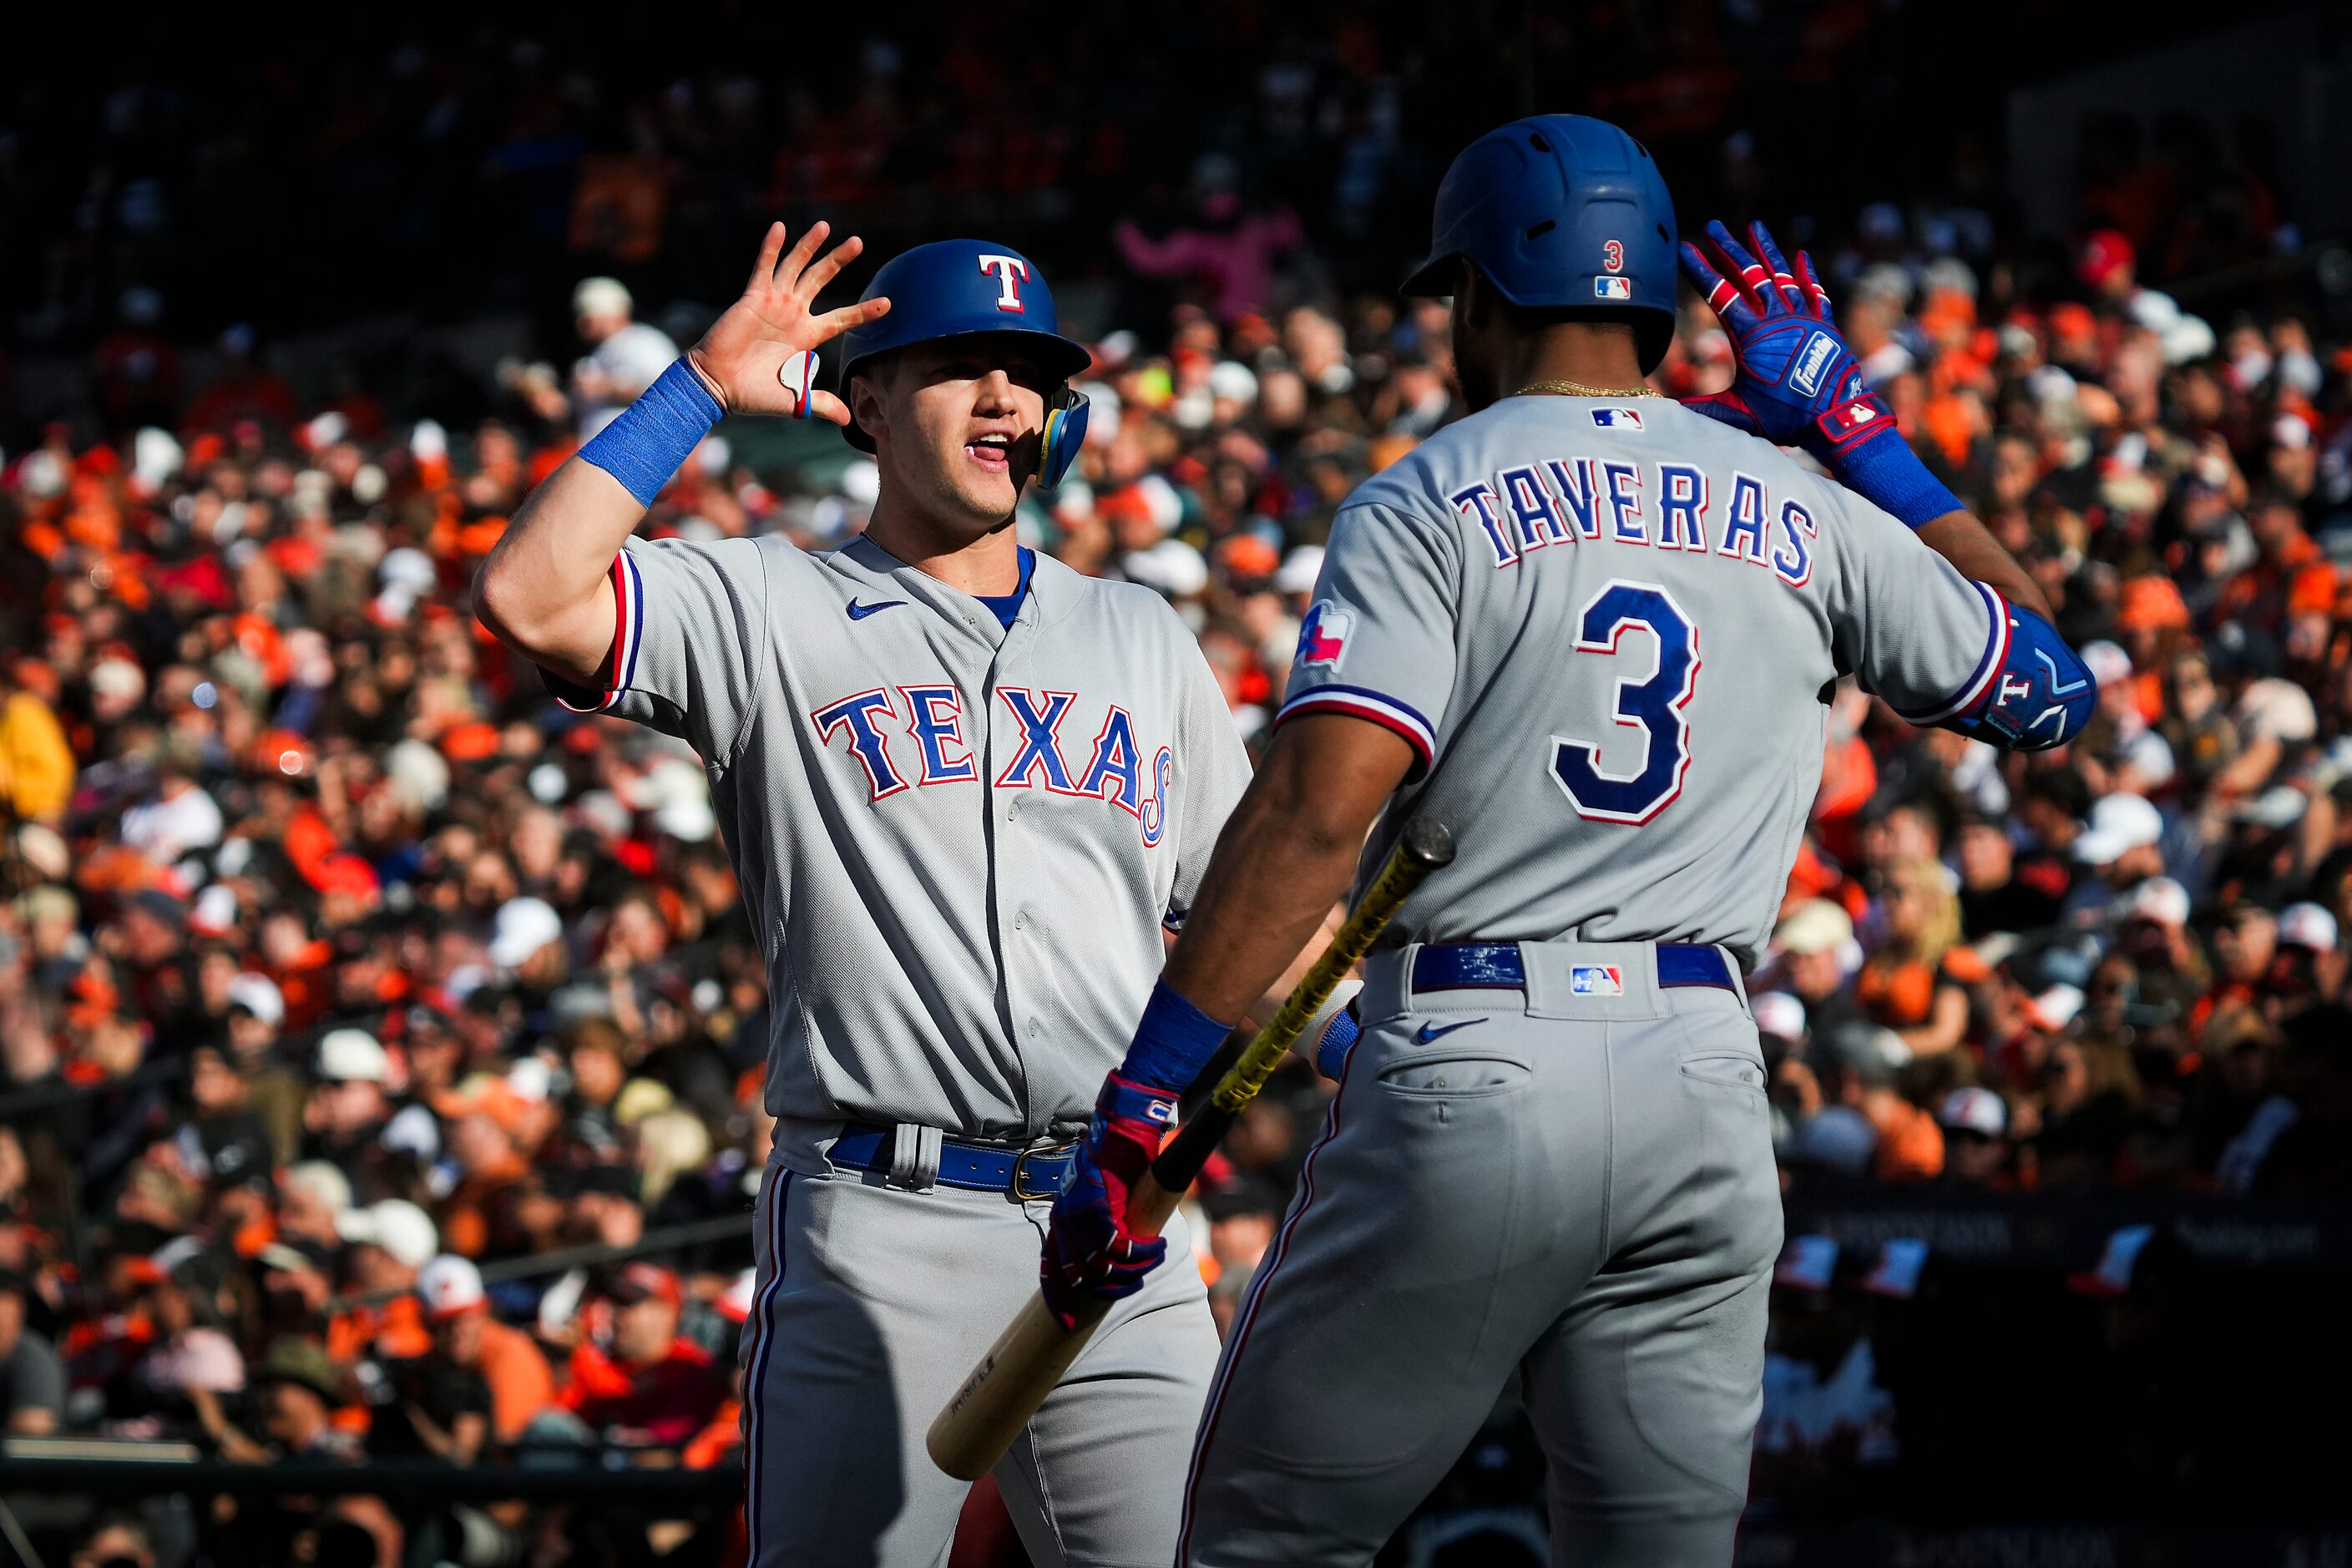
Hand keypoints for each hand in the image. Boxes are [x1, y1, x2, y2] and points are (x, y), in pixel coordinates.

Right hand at [685, 221, 890, 422]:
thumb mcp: (796, 400)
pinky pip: (764, 268)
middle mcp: (793, 314)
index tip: (888, 303)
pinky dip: (771, 248)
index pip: (842, 318)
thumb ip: (822, 404)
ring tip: (826, 226)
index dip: (864, 311)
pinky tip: (780, 227)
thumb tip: (848, 421)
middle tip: (858, 242)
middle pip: (821, 279)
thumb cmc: (754, 395)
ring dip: (810, 246)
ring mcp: (773, 303)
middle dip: (839, 260)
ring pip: (796, 267)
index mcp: (806, 335)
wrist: (719, 387)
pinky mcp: (753, 298)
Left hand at [1039, 1073, 1173, 1330]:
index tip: (1066, 1325)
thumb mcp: (1097, 1193)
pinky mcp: (1100, 1209)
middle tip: (1133, 1284)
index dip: (1058, 1299)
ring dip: (1133, 1269)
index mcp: (1060, 1219)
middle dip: (1109, 1288)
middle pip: (1080, 1276)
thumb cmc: (1113, 1158)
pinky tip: (1156, 1247)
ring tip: (1154, 1258)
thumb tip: (1113, 1247)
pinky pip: (1121, 1247)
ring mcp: (1080, 1216)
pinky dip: (1142, 1252)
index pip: (1051, 1268)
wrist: (1119, 1128)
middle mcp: (1064, 1221)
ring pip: (1104, 1266)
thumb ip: (1099, 1220)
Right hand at [1678, 220, 1885, 458]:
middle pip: (1749, 274)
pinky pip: (1814, 292)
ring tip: (1755, 227)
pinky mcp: (1824, 324)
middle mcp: (1776, 318)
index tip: (1686, 248)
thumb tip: (1668, 410)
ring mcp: (1803, 317)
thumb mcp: (1739, 414)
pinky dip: (1806, 274)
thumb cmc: (1786, 418)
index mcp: (1751, 335)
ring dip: (1766, 250)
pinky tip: (1800, 257)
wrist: (1834, 417)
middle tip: (1713, 227)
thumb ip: (1704, 407)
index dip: (1701, 270)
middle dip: (1728, 248)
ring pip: (1781, 275)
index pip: (1720, 294)